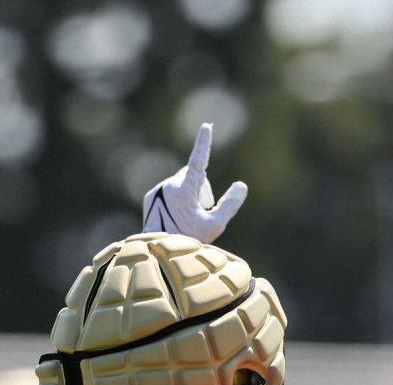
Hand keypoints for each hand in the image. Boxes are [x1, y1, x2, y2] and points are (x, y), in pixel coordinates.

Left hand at [141, 123, 247, 243]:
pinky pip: (170, 190)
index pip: (198, 160)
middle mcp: (170, 184)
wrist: (159, 249)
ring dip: (188, 195)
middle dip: (201, 190)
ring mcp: (159, 189)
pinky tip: (174, 216)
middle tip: (199, 214)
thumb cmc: (188, 238)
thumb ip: (230, 204)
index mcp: (186, 188)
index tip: (206, 126)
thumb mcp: (215, 225)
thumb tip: (241, 185)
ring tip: (185, 218)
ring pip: (182, 184)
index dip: (204, 143)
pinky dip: (175, 199)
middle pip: (195, 178)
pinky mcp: (152, 195)